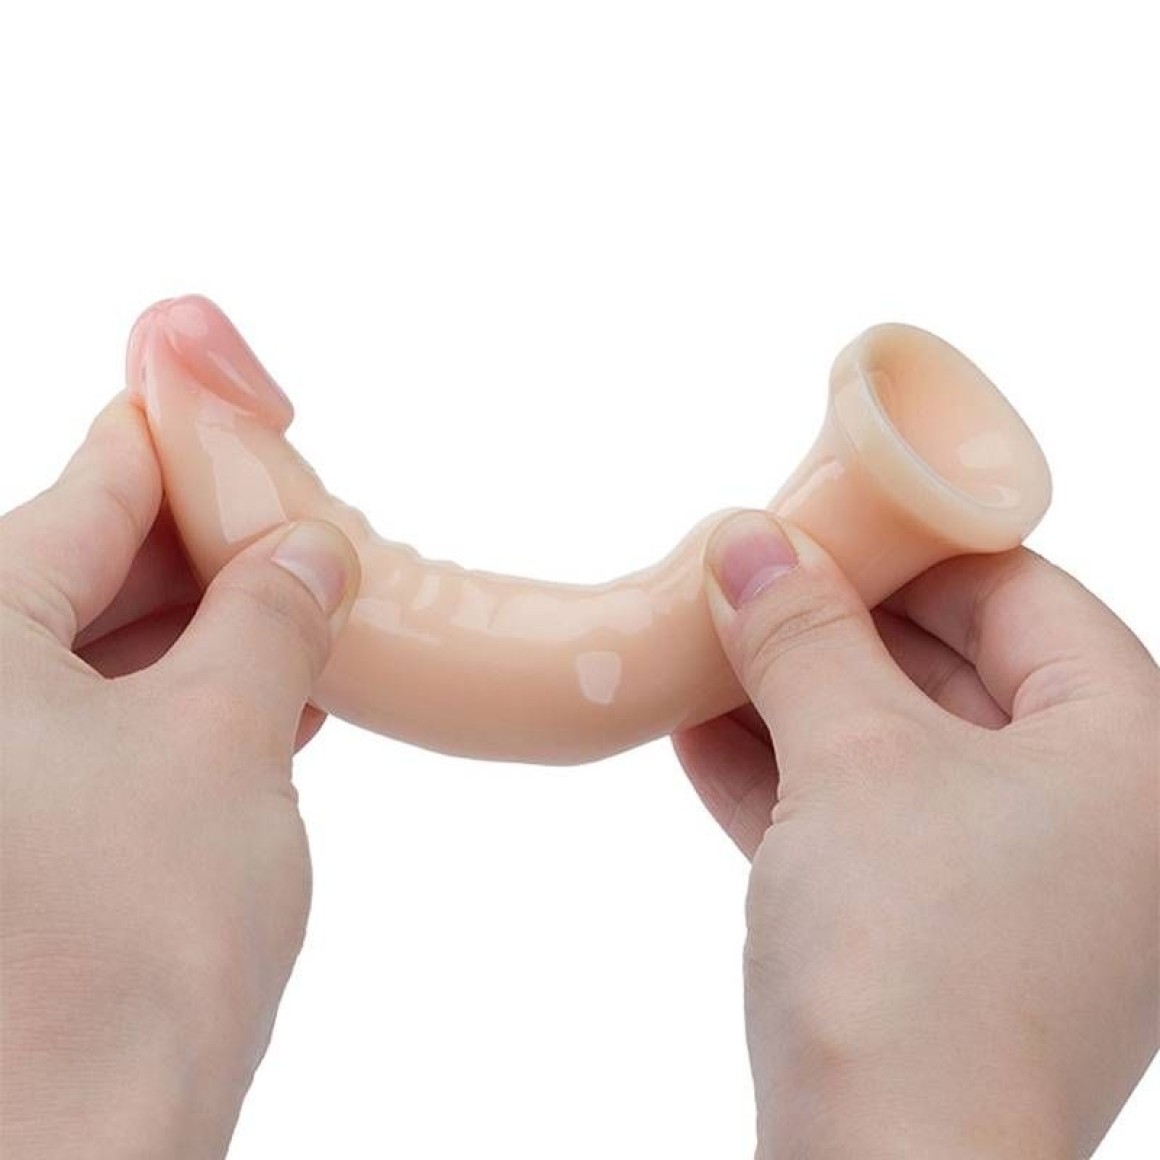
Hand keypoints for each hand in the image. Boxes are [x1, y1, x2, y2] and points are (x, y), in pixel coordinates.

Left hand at [1, 395, 359, 1157]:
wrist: (82, 1158)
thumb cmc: (127, 954)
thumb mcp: (228, 736)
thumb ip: (272, 617)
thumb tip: (307, 551)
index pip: (92, 487)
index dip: (186, 437)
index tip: (245, 406)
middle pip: (95, 570)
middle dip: (218, 546)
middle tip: (310, 521)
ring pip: (111, 656)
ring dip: (219, 632)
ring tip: (315, 607)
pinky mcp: (22, 840)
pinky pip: (111, 731)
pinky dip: (196, 706)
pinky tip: (279, 694)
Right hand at [674, 511, 1157, 1157]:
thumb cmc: (913, 965)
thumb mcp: (850, 758)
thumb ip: (801, 634)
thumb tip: (749, 543)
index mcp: (1130, 750)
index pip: (1016, 589)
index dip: (901, 546)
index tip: (808, 519)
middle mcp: (1099, 816)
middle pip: (951, 667)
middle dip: (830, 626)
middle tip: (738, 583)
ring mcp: (1022, 884)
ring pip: (896, 749)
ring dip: (792, 700)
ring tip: (700, 649)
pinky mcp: (947, 938)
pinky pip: (866, 822)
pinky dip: (788, 778)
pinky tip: (699, 735)